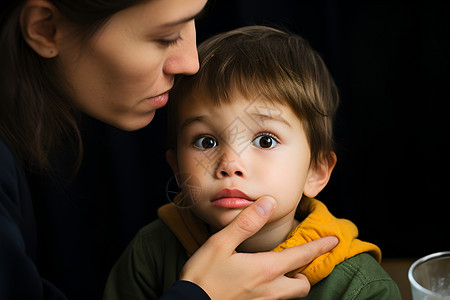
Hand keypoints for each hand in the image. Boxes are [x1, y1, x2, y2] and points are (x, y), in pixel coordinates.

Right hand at [180, 196, 338, 299]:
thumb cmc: (202, 275)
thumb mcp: (221, 243)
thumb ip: (247, 222)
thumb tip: (268, 203)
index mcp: (265, 269)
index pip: (301, 256)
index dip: (320, 247)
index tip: (334, 240)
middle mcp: (270, 290)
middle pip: (303, 284)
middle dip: (305, 272)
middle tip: (300, 260)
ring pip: (290, 296)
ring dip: (292, 284)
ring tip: (283, 272)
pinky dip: (277, 293)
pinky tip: (262, 285)